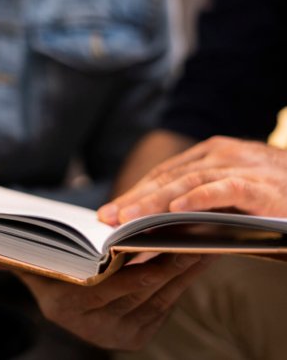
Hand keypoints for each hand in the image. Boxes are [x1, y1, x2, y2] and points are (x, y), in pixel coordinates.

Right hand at [17, 253, 215, 350]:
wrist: (65, 303)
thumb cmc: (50, 274)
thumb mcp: (28, 267)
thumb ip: (4, 260)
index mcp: (66, 308)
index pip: (112, 286)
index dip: (141, 263)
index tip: (164, 238)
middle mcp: (94, 328)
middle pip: (142, 290)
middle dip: (170, 261)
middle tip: (192, 232)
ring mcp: (119, 335)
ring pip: (160, 297)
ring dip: (183, 270)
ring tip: (202, 241)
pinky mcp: (139, 336)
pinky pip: (167, 305)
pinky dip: (183, 281)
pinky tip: (195, 258)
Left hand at [98, 136, 286, 224]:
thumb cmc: (273, 194)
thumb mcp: (230, 193)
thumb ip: (200, 201)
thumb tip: (160, 225)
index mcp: (211, 154)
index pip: (164, 174)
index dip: (135, 193)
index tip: (110, 213)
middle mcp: (222, 154)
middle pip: (169, 177)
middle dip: (135, 199)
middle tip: (108, 218)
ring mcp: (242, 166)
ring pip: (189, 182)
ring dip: (156, 201)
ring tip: (130, 218)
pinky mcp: (262, 184)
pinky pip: (226, 188)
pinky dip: (200, 198)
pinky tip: (177, 210)